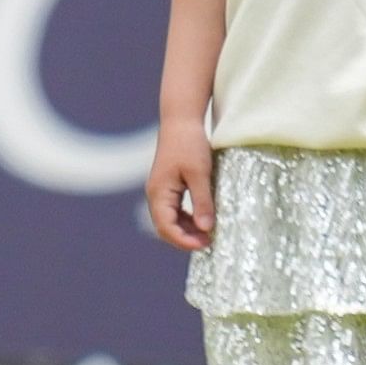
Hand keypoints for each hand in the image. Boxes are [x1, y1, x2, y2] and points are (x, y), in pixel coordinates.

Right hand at [143, 121, 213, 250]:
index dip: (184, 241)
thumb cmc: (189, 144)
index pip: (166, 227)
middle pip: (166, 227)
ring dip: (187, 230)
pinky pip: (174, 210)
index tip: (206, 244)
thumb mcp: (200, 174)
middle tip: (209, 242)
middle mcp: (156, 194)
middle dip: (185, 238)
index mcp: (159, 193)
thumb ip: (202, 202)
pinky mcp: (168, 186)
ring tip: (208, 233)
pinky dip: (187, 219)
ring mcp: (161, 191)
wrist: (181, 120)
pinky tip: (203, 220)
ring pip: (170, 220)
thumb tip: (206, 229)